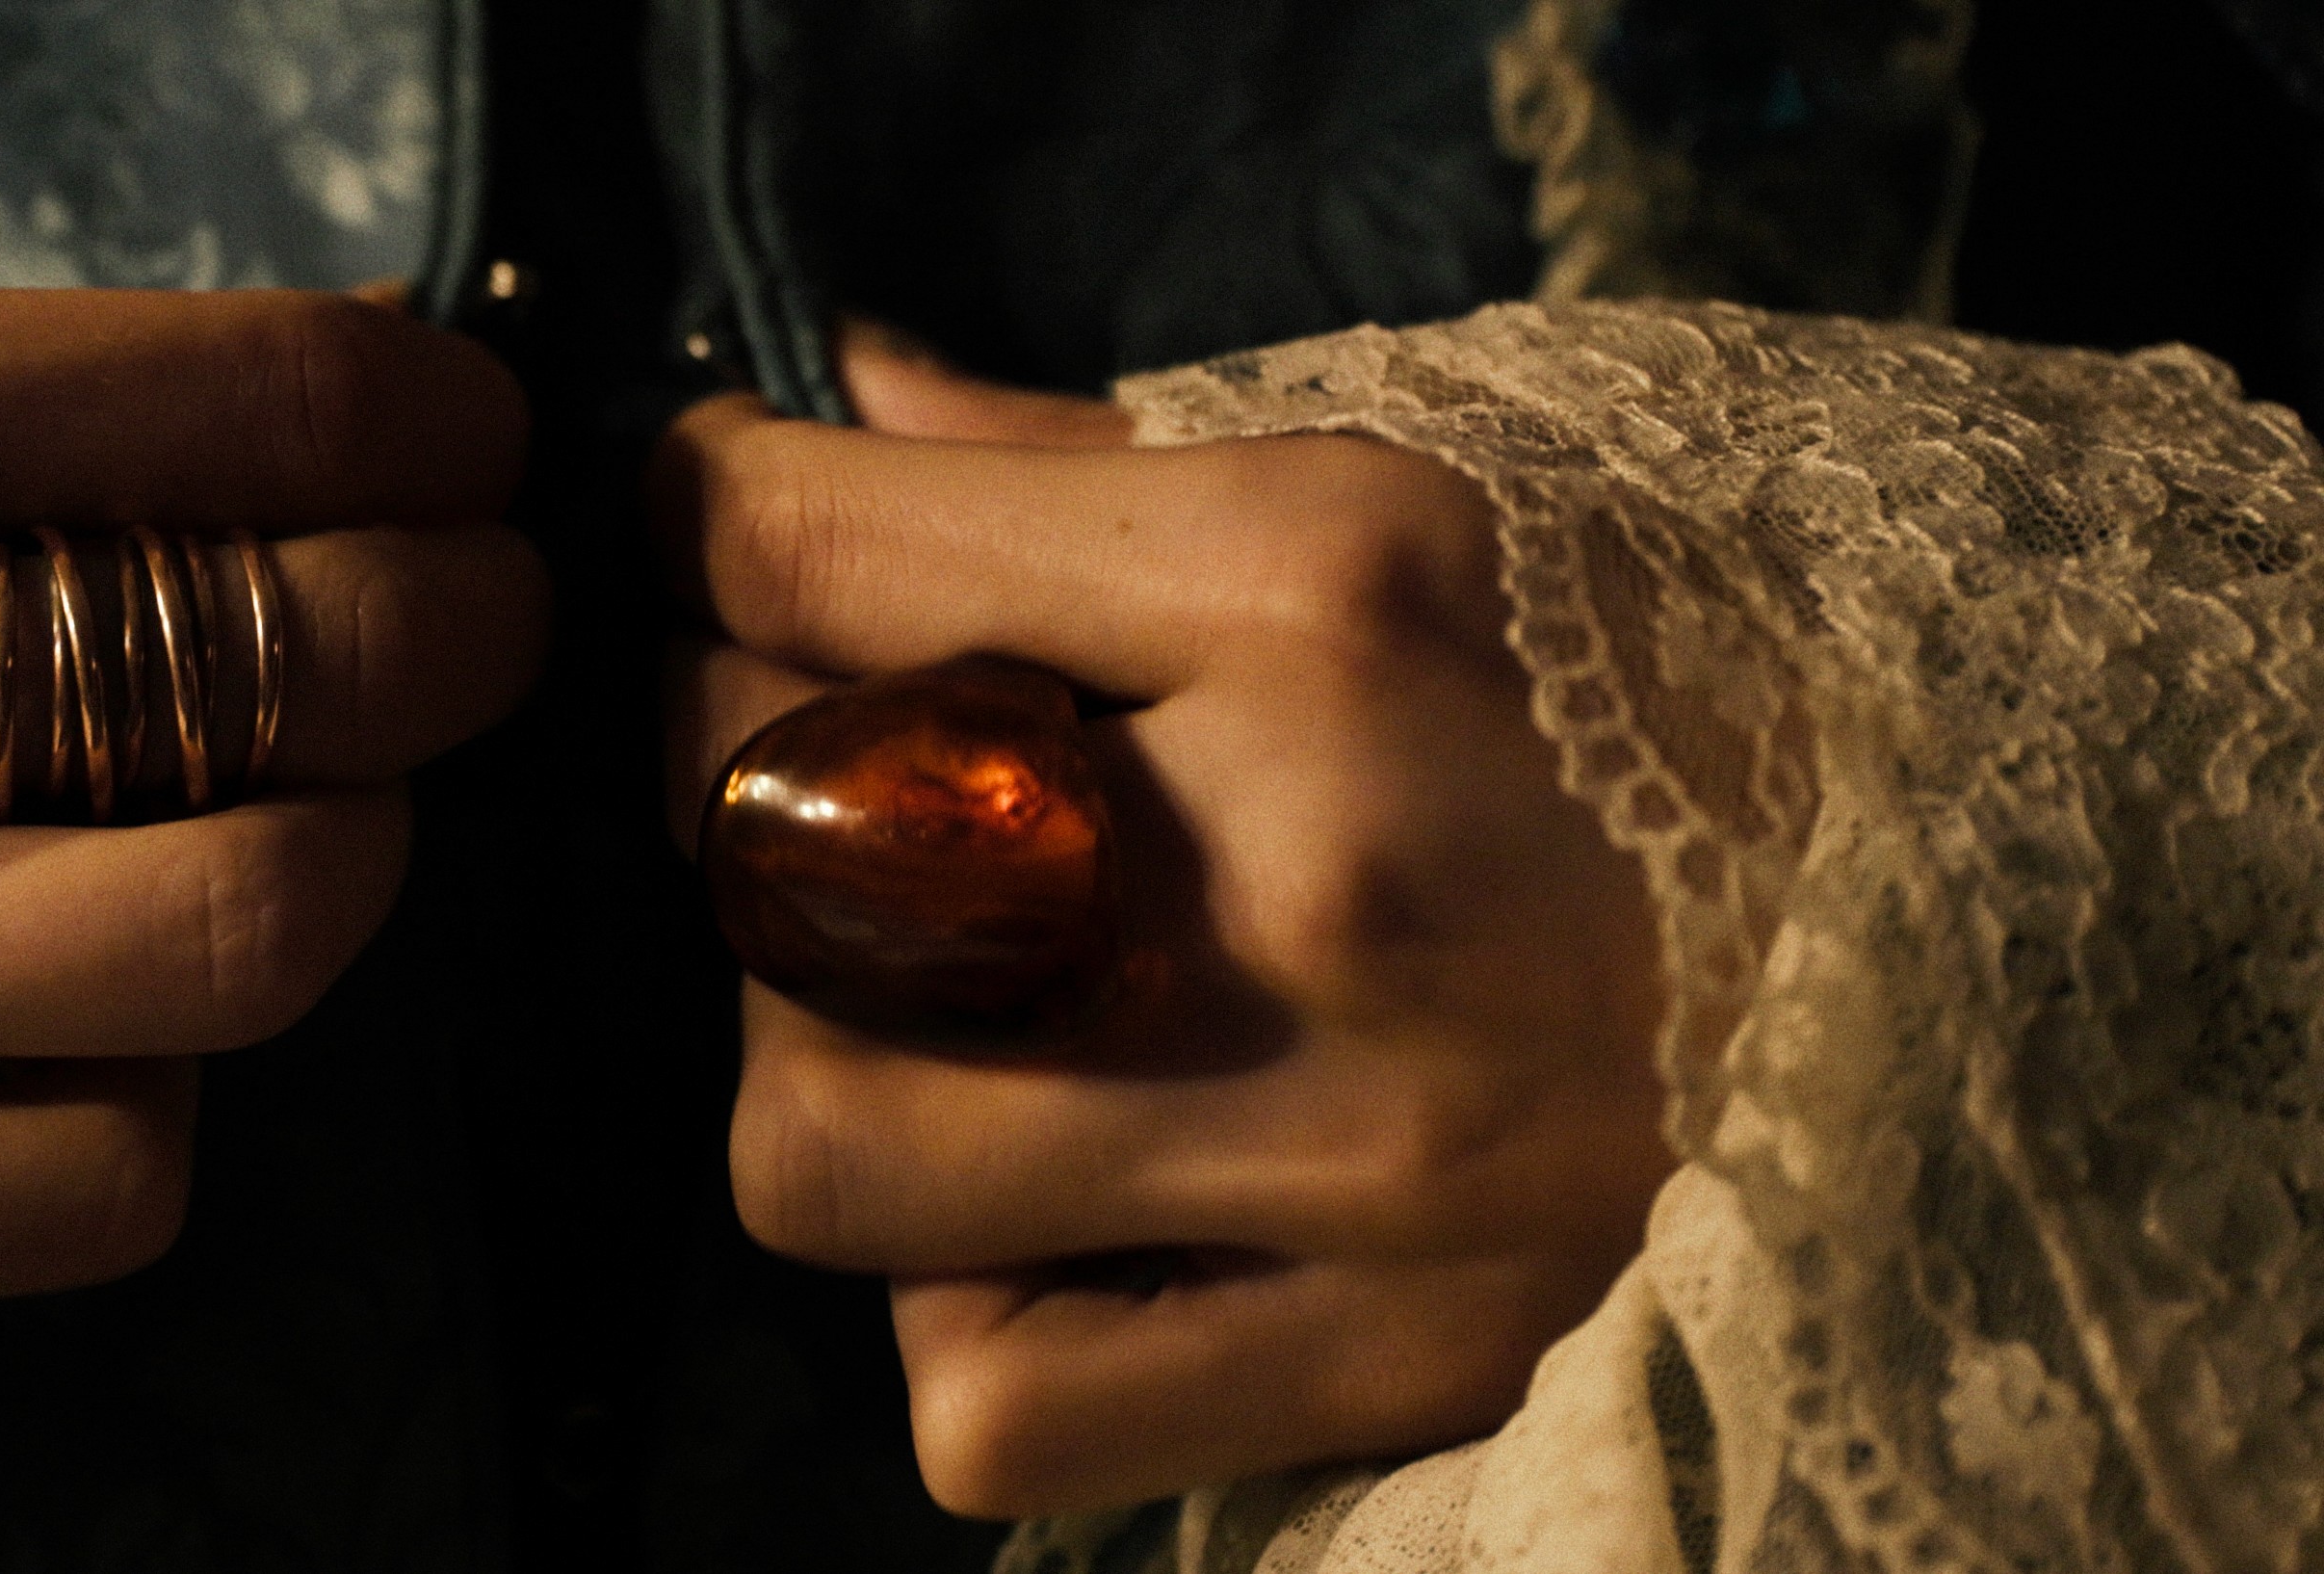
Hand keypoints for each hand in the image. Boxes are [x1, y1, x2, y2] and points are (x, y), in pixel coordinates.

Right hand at [0, 274, 541, 1329]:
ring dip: (343, 869)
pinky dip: (154, 1098)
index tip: (467, 449)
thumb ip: (22, 412)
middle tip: (461, 630)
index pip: (259, 398)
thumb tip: (378, 417)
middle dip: (464, 637)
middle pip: (307, 668)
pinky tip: (76, 1024)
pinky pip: (114, 1175)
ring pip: (247, 933)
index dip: (441, 425)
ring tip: (291, 819)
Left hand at [657, 325, 1674, 1514]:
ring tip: (951, 1022)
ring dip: (826, 1075)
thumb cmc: (1633, 697)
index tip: (727, 542)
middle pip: (769, 860)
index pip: (822, 550)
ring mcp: (1364, 1148)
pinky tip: (1059, 1219)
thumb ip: (1073, 462)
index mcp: (1327, 589)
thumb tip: (840, 402)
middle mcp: (1334, 866)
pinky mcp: (1392, 1362)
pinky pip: (985, 1404)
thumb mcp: (1376, 499)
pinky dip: (960, 1320)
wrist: (1987, 946)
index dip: (709, 533)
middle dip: (746, 808)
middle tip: (841, 793)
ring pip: (820, 1156)